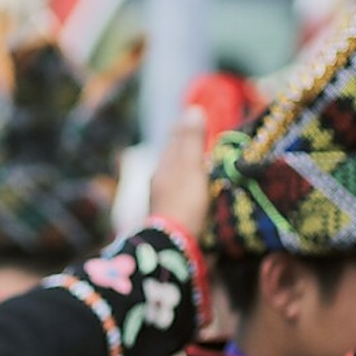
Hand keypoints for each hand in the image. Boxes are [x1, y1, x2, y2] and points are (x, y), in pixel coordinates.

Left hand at [146, 107, 209, 240]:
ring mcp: (161, 198)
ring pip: (173, 174)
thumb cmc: (184, 202)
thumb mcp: (191, 167)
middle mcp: (159, 179)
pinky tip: (191, 188)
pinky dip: (185, 182)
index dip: (186, 128)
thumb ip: (191, 141)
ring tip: (196, 159)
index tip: (195, 117)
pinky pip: (177, 190)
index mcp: (164, 165)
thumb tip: (192, 111)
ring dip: (184, 164)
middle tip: (196, 133)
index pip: (175, 140)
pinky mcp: (167, 214)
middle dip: (183, 144)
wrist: (171, 244)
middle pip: (172, 156)